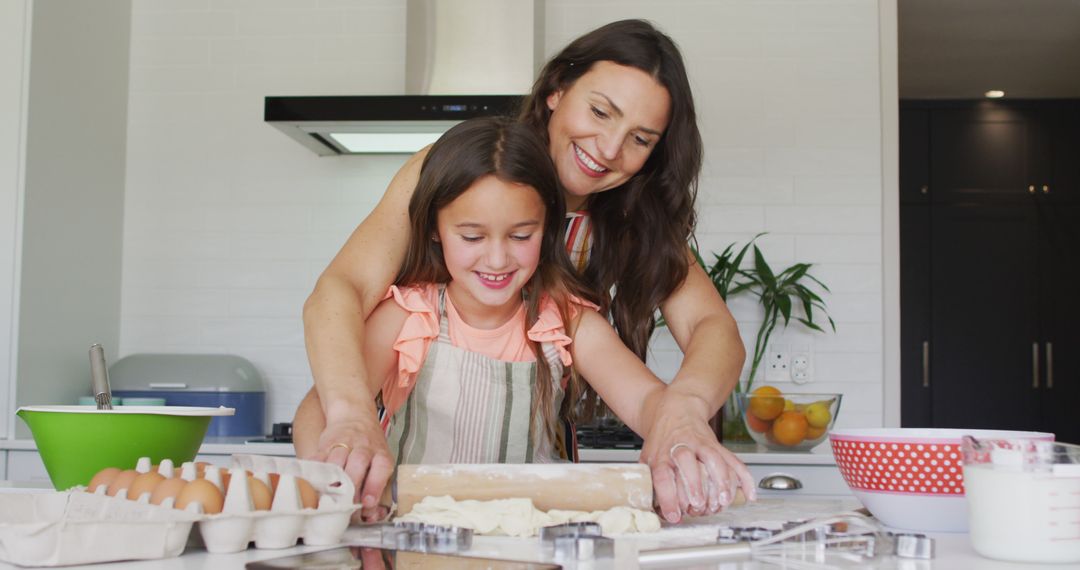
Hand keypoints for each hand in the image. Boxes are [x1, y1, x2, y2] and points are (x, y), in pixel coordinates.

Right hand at [309, 415, 394, 522]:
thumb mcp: (380, 463)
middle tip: (345, 506)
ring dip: (331, 482)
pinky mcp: (325, 445)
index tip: (368, 503)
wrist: (354, 416)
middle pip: (357, 465)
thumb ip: (377, 487)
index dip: (375, 486)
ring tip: (327, 499)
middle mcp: (364, 448)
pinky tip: (310, 484)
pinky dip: (313, 472)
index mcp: (380, 454)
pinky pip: (317, 458)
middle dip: (350, 488)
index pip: (381, 468)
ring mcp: (344, 445)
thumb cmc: (369, 446)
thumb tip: (370, 515)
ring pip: (336, 462)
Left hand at [640, 391, 755, 522]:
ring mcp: (702, 445)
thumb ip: (649, 482)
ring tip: (722, 501)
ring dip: (721, 482)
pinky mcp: (719, 446)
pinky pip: (734, 461)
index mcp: (662, 453)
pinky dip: (744, 478)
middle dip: (694, 485)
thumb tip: (651, 511)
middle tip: (698, 505)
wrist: (678, 411)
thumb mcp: (648, 457)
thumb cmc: (663, 439)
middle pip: (688, 462)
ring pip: (715, 460)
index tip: (674, 515)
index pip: (662, 476)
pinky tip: (748, 494)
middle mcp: (682, 447)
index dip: (668, 498)